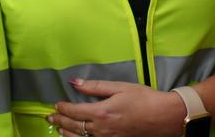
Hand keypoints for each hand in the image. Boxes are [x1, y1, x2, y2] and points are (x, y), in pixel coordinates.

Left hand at [48, 78, 187, 136]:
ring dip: (67, 132)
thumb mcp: (119, 87)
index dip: (63, 108)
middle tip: (50, 116)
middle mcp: (102, 129)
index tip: (56, 104)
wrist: (164, 117)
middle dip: (60, 120)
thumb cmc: (144, 98)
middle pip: (75, 126)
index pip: (75, 111)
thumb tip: (75, 82)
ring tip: (58, 128)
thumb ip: (95, 87)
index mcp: (102, 112)